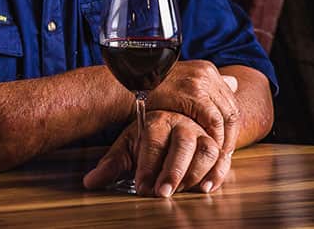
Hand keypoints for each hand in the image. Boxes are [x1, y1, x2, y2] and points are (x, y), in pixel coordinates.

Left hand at [83, 111, 231, 196]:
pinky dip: (218, 173)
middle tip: (162, 193)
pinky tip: (206, 188)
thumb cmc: (147, 139)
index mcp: (157, 121)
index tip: (142, 187)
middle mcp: (182, 123)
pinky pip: (223, 156)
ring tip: (184, 192)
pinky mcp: (217, 143)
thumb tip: (89, 182)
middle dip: (173, 170)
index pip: (154, 140)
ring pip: (207, 148)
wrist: (172, 120)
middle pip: (183, 142)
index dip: (148, 165)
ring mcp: (202, 131)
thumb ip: (112, 165)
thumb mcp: (127, 148)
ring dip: (197, 172)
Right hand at [145, 61, 238, 179]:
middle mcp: (207, 72)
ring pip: (226, 114)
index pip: (229, 100)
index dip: (229, 124)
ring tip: (218, 155)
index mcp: (206, 69)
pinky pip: (213, 120)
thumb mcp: (180, 85)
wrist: (124, 89)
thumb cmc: (148, 91)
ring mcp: (201, 81)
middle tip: (225, 153)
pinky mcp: (195, 93)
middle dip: (231, 133)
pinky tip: (208, 148)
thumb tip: (234, 83)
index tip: (225, 141)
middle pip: (231, 107)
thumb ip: (205, 87)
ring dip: (225, 137)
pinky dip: (214, 136)